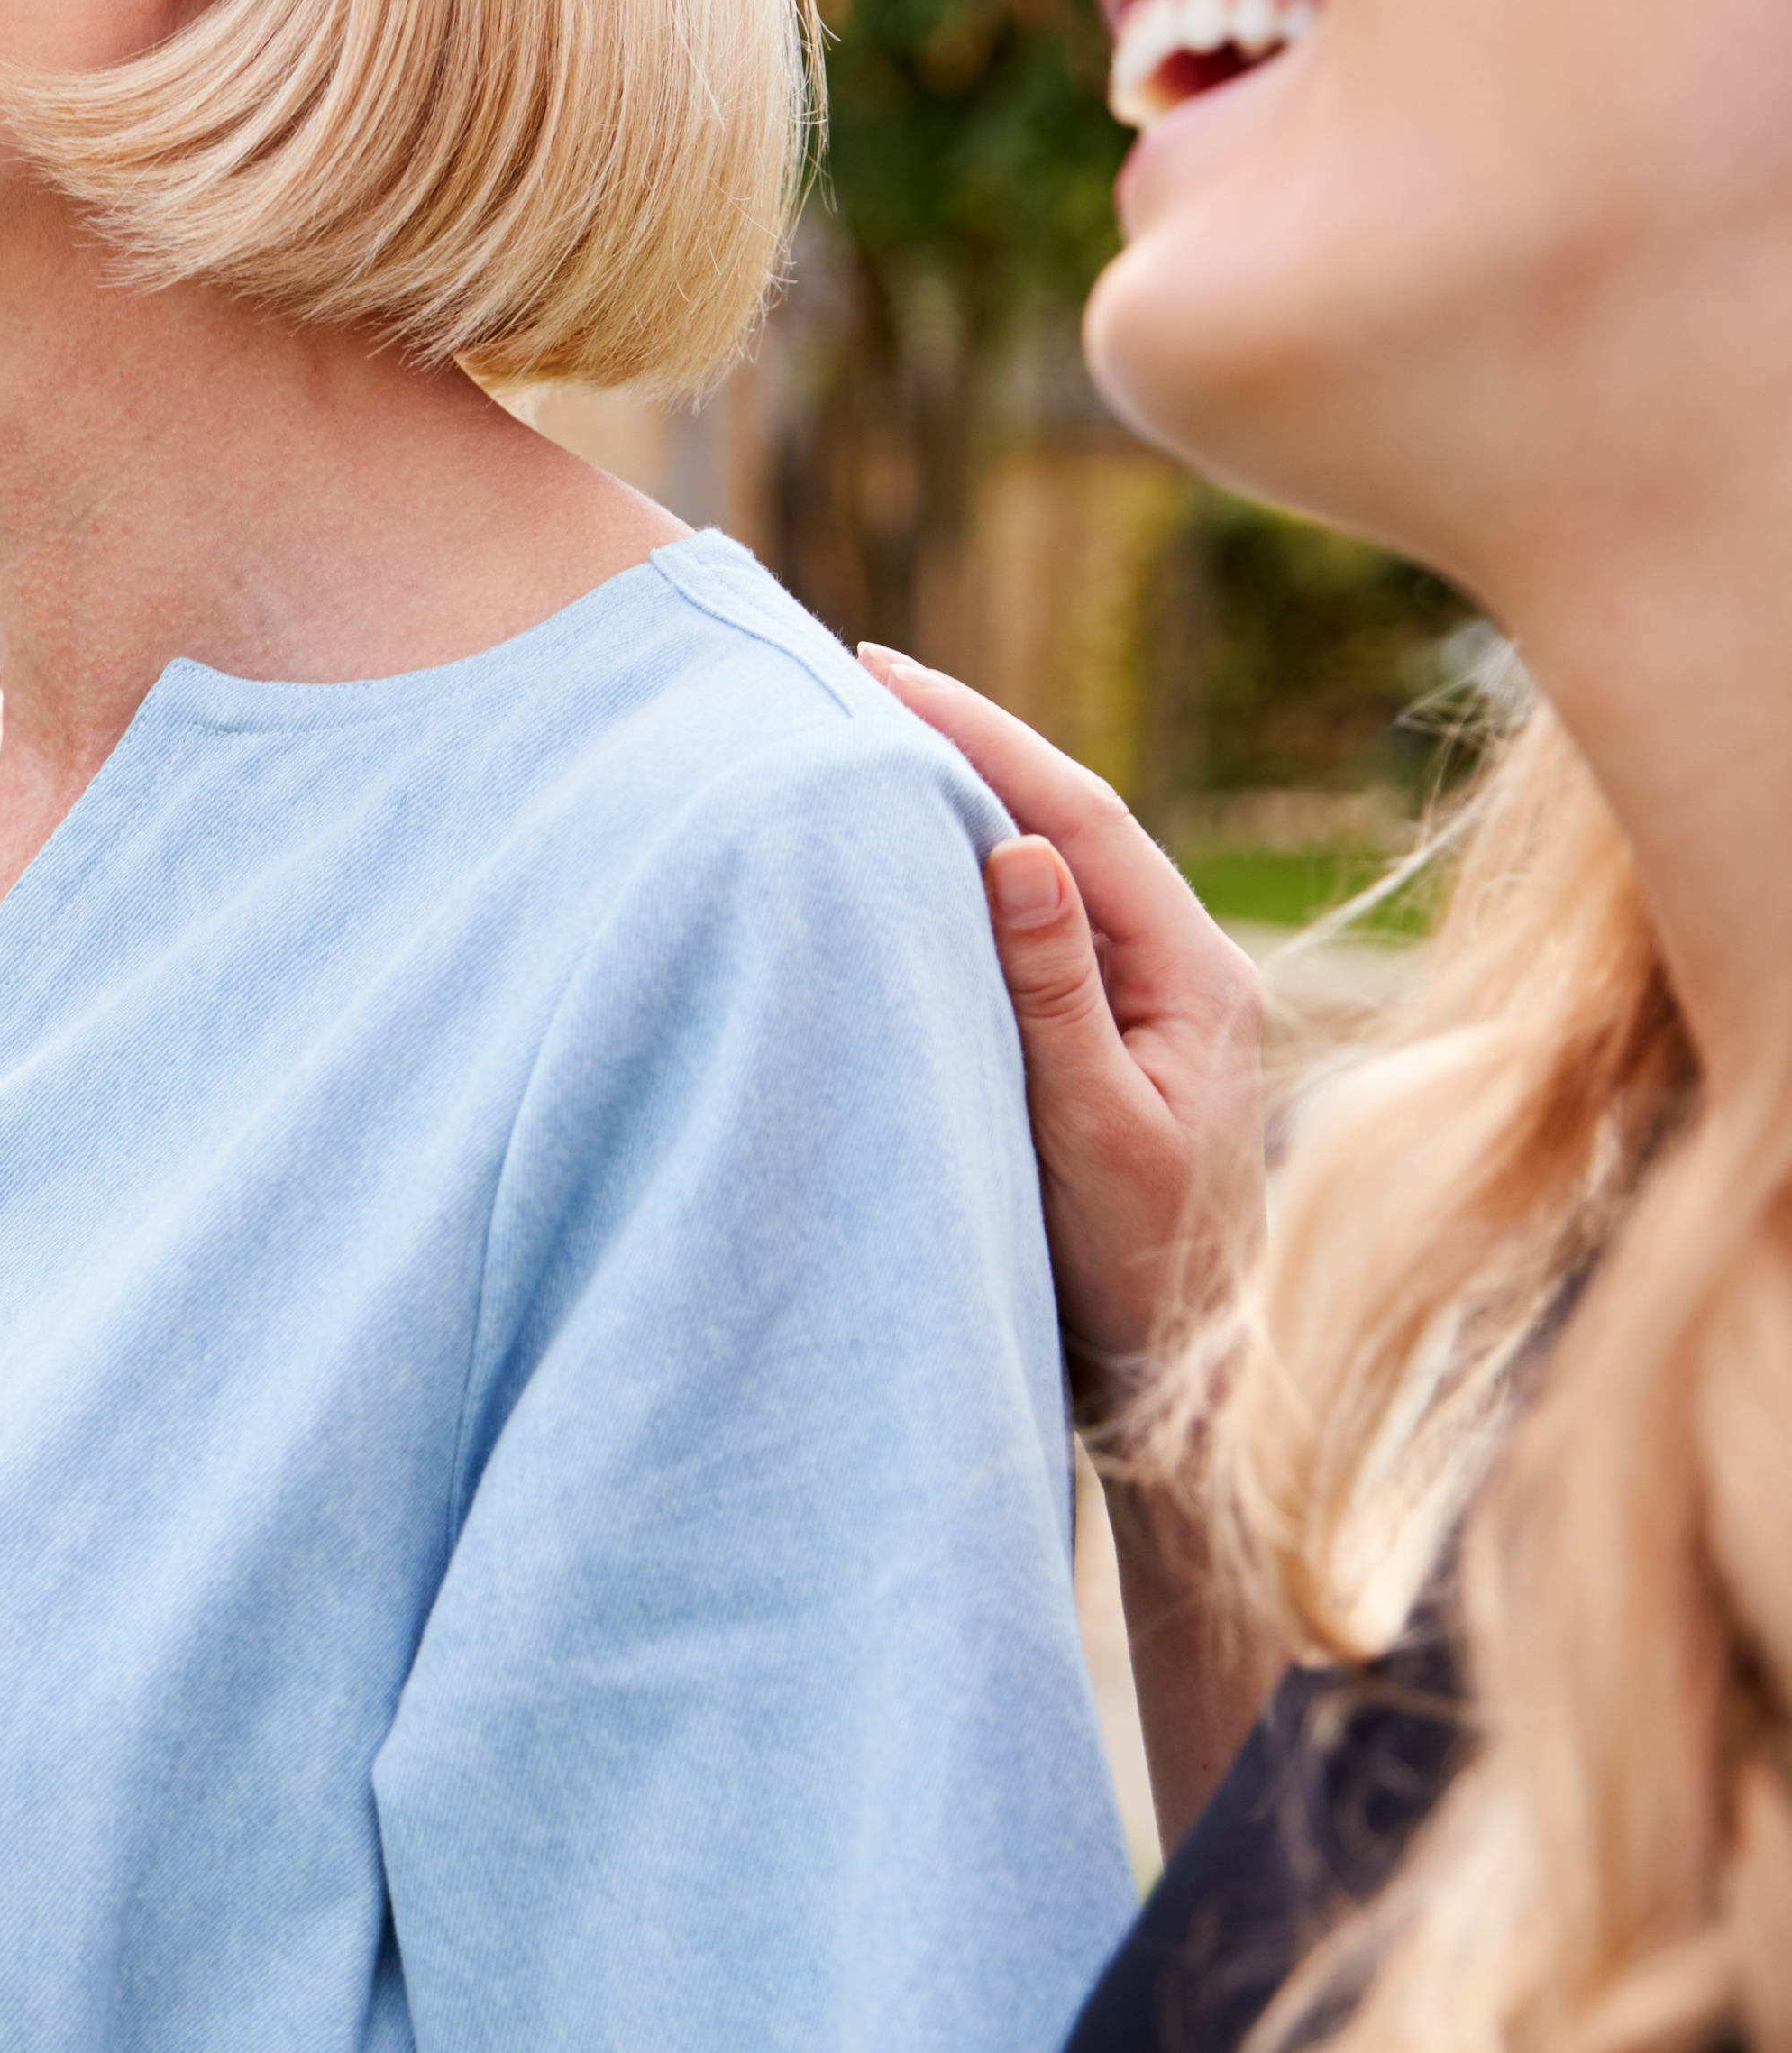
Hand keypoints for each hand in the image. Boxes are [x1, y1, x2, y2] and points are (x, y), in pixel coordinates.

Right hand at [858, 646, 1267, 1402]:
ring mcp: (1157, 1000)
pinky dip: (976, 865)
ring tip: (874, 736)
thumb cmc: (1134, 1274)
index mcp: (1195, 977)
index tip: (881, 673)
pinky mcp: (1119, 1033)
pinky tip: (916, 850)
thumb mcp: (1090, 1134)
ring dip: (970, 795)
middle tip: (857, 674)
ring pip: (1057, 863)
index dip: (981, 734)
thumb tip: (1022, 846)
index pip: (1079, 816)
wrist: (1184, 1379)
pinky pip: (1045, 920)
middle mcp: (1186, 970)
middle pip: (1070, 818)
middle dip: (969, 739)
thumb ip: (1053, 994)